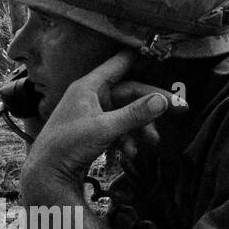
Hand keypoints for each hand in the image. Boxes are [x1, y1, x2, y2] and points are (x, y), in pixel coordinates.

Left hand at [21, 51, 186, 200]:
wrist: (47, 176)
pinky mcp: (95, 131)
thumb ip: (136, 114)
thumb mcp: (105, 129)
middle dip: (154, 104)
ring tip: (153, 142)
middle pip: (131, 92)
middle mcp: (92, 97)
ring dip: (143, 126)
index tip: (160, 51)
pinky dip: (129, 138)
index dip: (140, 57)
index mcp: (89, 87)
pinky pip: (120, 128)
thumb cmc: (68, 145)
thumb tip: (164, 100)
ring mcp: (94, 114)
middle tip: (181, 108)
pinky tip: (131, 153)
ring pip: (128, 112)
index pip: (119, 64)